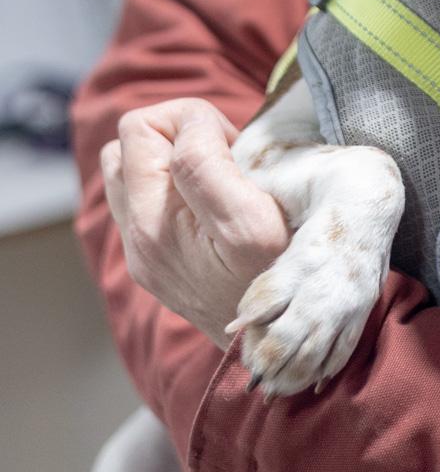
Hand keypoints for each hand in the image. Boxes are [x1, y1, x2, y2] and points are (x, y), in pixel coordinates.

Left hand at [101, 98, 290, 348]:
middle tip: (224, 152)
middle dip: (179, 129)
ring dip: (169, 152)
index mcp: (163, 224)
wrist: (276, 352)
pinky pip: (138, 193)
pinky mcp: (150, 260)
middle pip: (128, 139)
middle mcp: (142, 238)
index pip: (152, 130)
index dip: (201, 120)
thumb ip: (212, 167)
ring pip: (125, 163)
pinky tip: (209, 200)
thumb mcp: (257, 223)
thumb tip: (190, 129)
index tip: (237, 144)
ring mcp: (143, 251)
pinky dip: (168, 180)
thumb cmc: (283, 283)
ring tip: (216, 172)